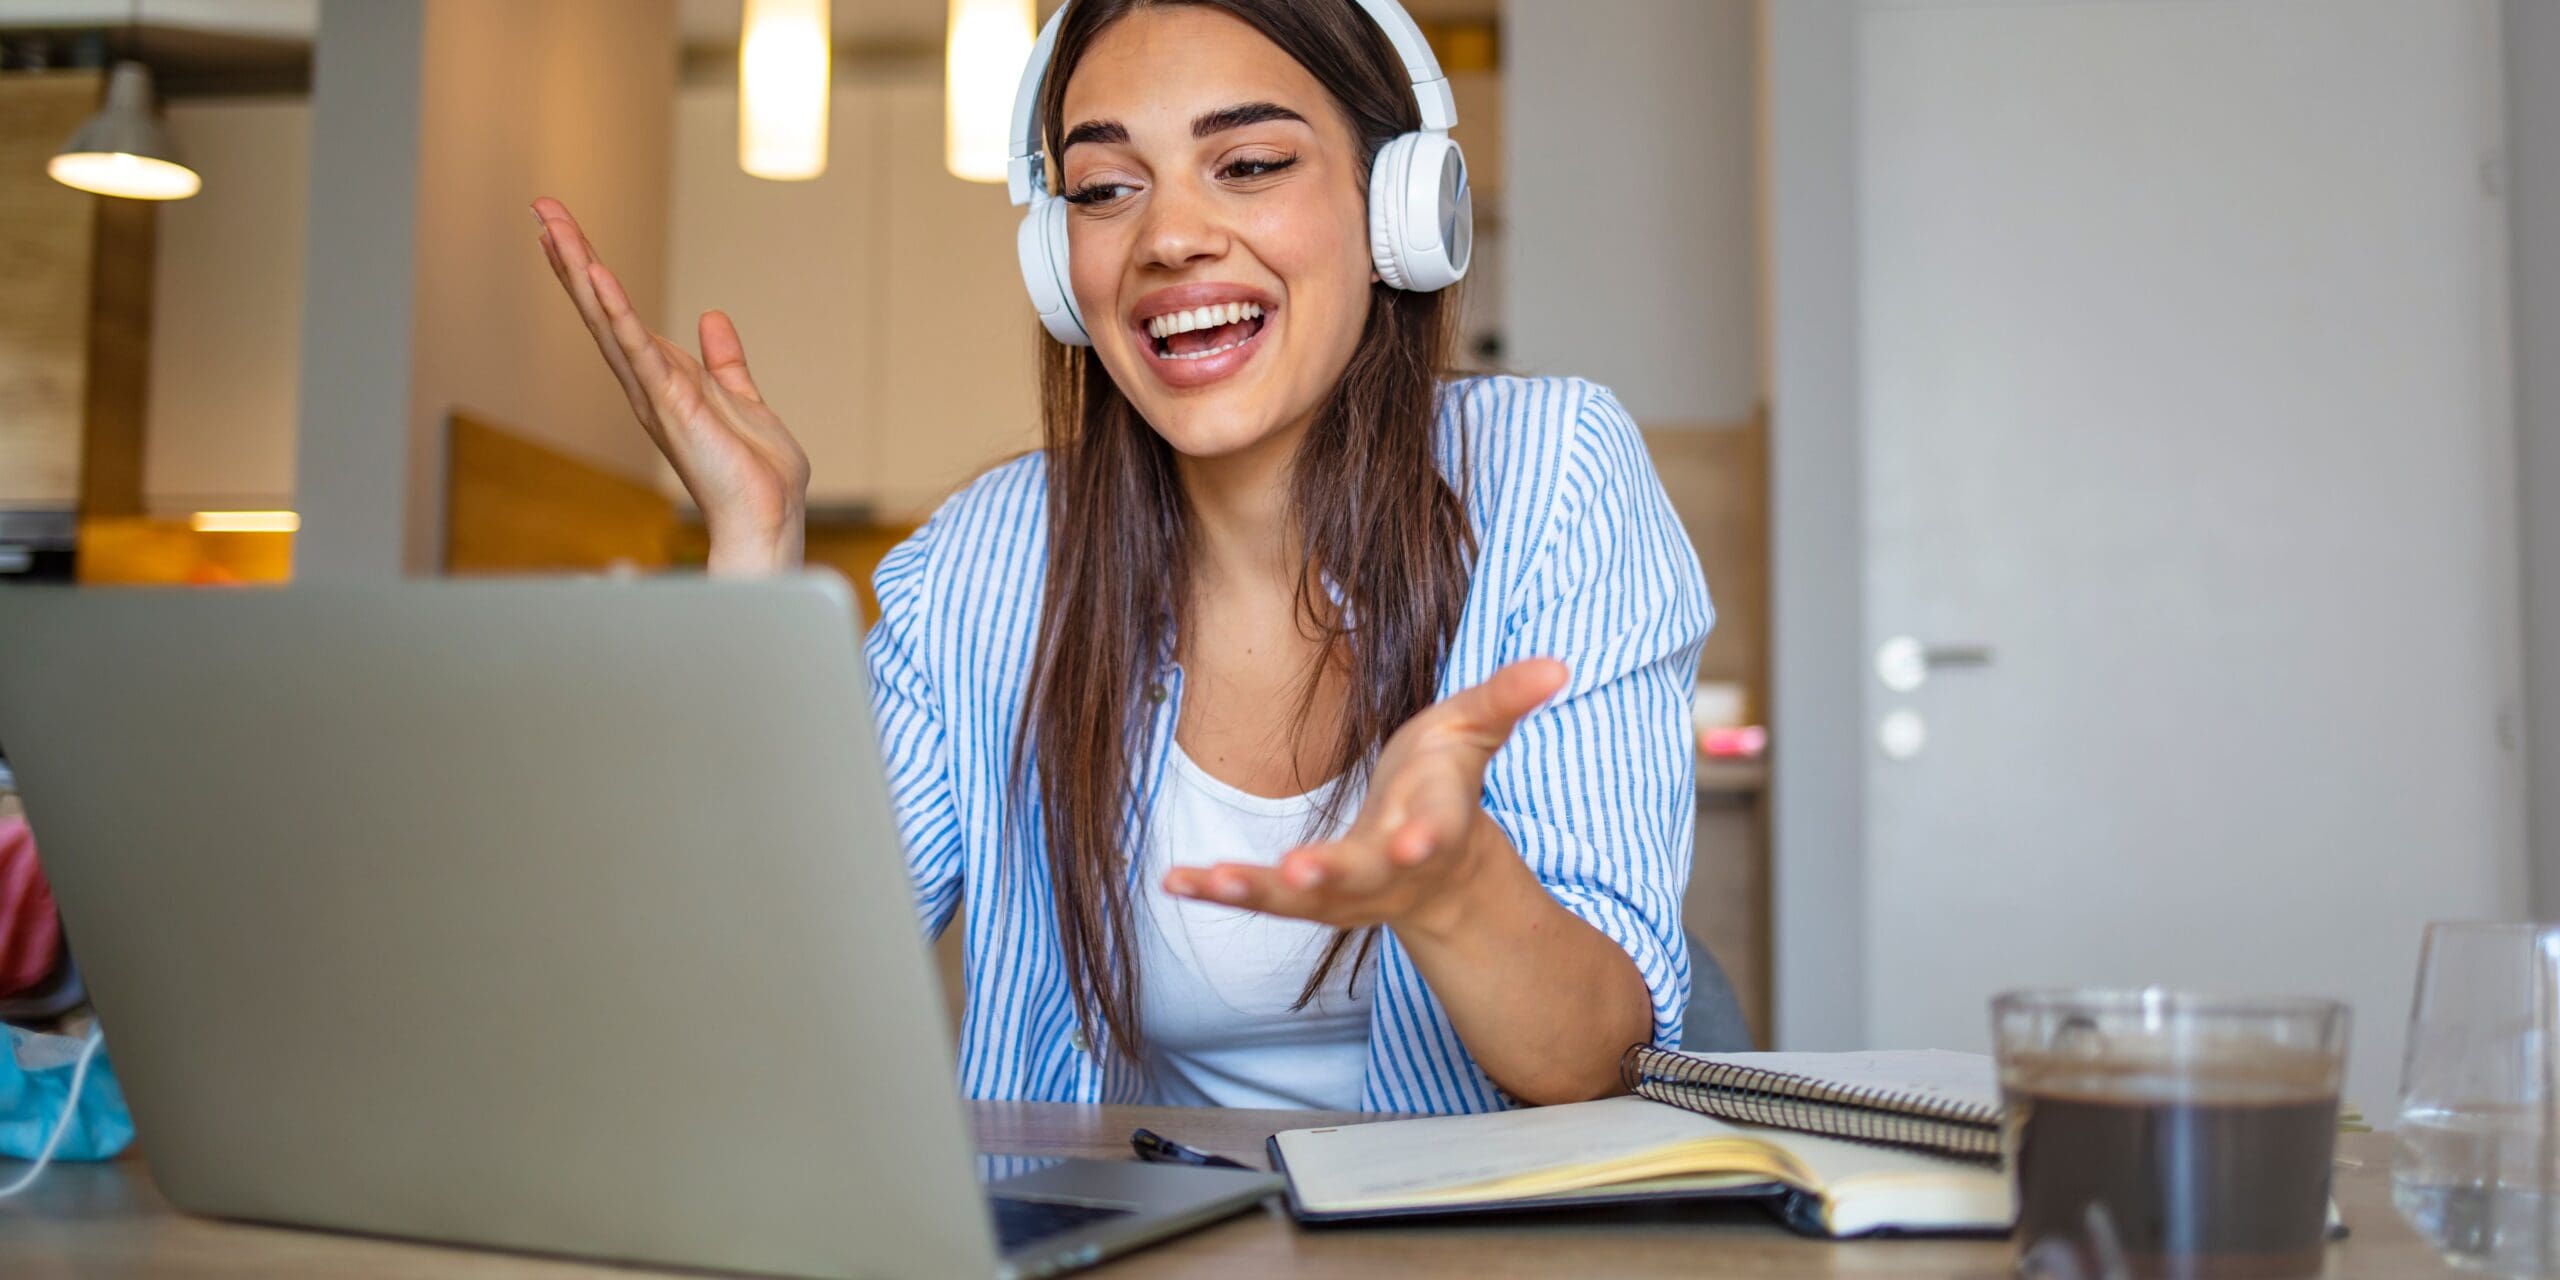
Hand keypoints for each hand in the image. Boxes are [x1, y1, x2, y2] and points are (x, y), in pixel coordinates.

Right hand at [532, 197, 810, 575]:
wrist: (768, 516)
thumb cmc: (756, 472)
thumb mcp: (741, 398)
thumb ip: (725, 360)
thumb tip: (712, 317)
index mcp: (663, 379)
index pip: (618, 315)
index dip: (592, 271)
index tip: (564, 231)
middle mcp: (647, 384)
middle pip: (600, 309)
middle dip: (572, 257)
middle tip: (543, 207)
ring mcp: (654, 393)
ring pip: (609, 320)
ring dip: (582, 271)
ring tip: (553, 226)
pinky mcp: (671, 403)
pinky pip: (639, 349)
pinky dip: (617, 312)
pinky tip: (597, 277)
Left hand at [1161, 658, 1568, 939]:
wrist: (1433, 868)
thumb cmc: (1446, 784)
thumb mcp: (1476, 730)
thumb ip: (1508, 698)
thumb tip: (1560, 662)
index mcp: (1434, 821)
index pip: (1437, 829)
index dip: (1426, 835)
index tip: (1414, 840)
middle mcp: (1391, 866)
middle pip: (1364, 876)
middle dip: (1334, 874)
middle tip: (1300, 872)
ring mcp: (1347, 891)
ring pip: (1302, 899)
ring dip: (1257, 891)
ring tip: (1210, 879)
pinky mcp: (1305, 896)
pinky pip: (1259, 898)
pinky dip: (1218, 891)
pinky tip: (1174, 881)